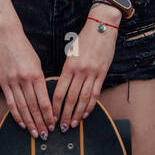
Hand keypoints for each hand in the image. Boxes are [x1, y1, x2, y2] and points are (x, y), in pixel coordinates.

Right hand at [0, 23, 54, 137]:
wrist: (6, 35)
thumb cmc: (24, 48)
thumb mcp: (37, 62)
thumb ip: (40, 79)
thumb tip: (44, 96)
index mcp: (36, 74)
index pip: (44, 100)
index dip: (48, 115)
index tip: (53, 124)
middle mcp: (25, 79)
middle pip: (34, 107)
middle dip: (40, 123)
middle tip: (45, 134)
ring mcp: (13, 82)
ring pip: (22, 108)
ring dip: (29, 122)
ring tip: (34, 133)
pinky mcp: (3, 82)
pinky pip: (10, 102)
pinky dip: (16, 115)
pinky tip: (21, 123)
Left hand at [51, 6, 119, 130]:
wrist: (102, 27)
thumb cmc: (84, 38)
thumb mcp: (71, 52)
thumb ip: (67, 69)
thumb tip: (62, 85)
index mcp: (69, 66)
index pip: (59, 91)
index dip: (55, 106)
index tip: (51, 116)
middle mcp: (80, 71)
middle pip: (71, 99)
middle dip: (64, 115)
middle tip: (61, 127)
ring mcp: (92, 73)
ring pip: (83, 99)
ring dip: (77, 114)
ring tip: (73, 124)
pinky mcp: (102, 74)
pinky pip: (95, 93)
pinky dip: (91, 105)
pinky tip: (86, 113)